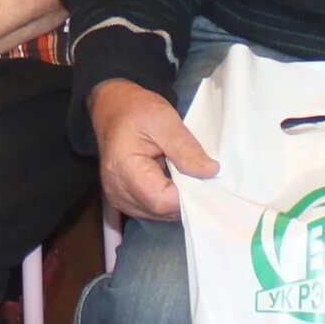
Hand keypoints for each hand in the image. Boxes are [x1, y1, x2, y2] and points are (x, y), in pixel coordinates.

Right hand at [89, 79, 215, 221]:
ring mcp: (117, 198)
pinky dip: (166, 199)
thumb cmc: (136, 110)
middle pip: (160, 211)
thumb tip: (211, 172)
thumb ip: (186, 148)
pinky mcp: (122, 200)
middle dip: (185, 198)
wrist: (113, 109)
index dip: (188, 196)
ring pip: (158, 214)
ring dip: (176, 199)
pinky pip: (151, 210)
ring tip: (182, 175)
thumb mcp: (165, 120)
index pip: (161, 201)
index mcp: (123, 169)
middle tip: (199, 176)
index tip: (207, 181)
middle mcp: (117, 190)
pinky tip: (171, 180)